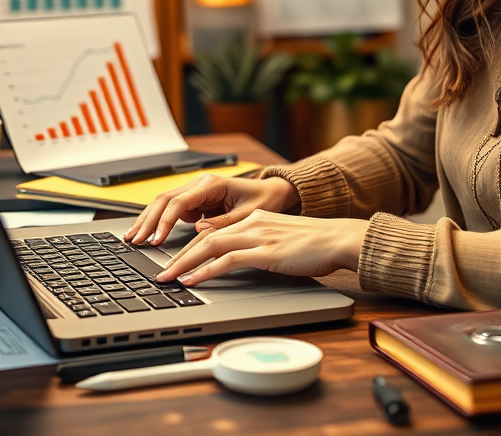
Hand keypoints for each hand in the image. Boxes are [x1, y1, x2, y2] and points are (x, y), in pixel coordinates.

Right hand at [123, 173, 301, 246]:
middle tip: (134, 241)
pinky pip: (170, 210)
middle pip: (164, 200)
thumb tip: (199, 231)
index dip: (165, 222)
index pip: (179, 202)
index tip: (156, 240)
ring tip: (132, 238)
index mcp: (211, 184)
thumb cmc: (263, 200)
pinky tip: (146, 235)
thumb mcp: (248, 215)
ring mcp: (194, 191)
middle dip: (147, 221)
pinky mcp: (194, 201)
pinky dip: (157, 222)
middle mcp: (199, 184)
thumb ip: (223, 223)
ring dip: (147, 220)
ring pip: (163, 203)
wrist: (272, 192)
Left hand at [155, 211, 368, 284]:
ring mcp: (258, 236)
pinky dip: (206, 270)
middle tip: (160, 271)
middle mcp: (252, 223)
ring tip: (168, 278)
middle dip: (178, 255)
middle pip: (204, 237)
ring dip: (184, 263)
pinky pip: (228, 260)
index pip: (212, 232)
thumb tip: (239, 259)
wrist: (339, 238)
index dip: (189, 247)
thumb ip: (258, 245)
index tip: (173, 261)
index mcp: (254, 219)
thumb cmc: (316, 244)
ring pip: (210, 246)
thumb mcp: (280, 240)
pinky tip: (193, 280)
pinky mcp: (266, 252)